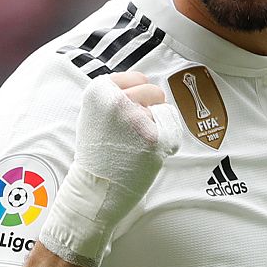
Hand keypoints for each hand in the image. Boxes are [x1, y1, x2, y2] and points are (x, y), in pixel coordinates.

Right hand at [38, 71, 179, 266]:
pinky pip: (172, 126)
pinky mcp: (153, 139)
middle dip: (150, 108)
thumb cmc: (97, 152)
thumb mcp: (93, 113)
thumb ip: (114, 94)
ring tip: (136, 141)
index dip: (137, 96)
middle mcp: (117, 101)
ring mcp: (136, 120)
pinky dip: (166, 138)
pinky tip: (147, 150)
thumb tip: (141, 82)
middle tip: (134, 129)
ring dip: (155, 123)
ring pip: (163, 108)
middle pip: (153, 90)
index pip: (137, 78)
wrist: (96, 188)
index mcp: (99, 90)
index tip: (127, 112)